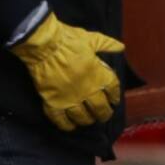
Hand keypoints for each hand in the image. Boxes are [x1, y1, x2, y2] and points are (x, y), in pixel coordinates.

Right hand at [10, 13, 124, 130]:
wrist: (44, 45)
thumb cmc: (68, 40)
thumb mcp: (90, 39)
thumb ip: (106, 44)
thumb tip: (121, 47)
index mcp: (99, 75)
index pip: (113, 90)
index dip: (115, 96)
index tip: (113, 99)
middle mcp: (87, 91)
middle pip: (100, 108)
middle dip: (104, 113)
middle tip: (103, 115)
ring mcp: (70, 99)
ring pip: (82, 117)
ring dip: (87, 120)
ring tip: (87, 120)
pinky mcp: (54, 102)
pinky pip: (61, 120)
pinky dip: (66, 125)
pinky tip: (70, 126)